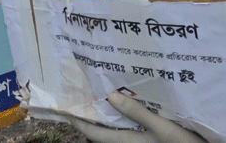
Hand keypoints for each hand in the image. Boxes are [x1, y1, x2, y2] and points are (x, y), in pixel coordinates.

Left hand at [68, 92, 206, 142]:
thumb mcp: (162, 128)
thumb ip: (136, 112)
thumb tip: (109, 95)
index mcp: (127, 140)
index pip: (93, 131)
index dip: (77, 119)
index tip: (62, 105)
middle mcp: (130, 141)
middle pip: (102, 126)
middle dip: (90, 110)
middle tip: (79, 89)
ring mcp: (140, 139)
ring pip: (116, 124)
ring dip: (106, 108)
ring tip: (97, 87)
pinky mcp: (152, 136)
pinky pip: (130, 122)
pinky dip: (124, 110)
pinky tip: (127, 96)